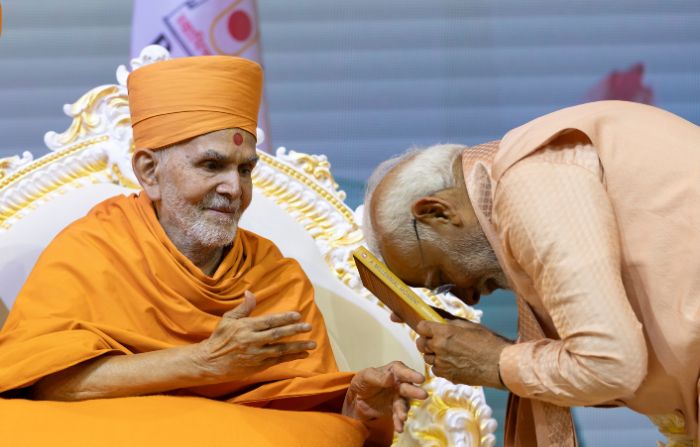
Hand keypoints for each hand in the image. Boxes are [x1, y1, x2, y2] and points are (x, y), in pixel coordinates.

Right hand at [195, 291, 315, 381]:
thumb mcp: (228, 319)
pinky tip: (302, 354)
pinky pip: (277, 361)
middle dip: (295, 330)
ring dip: (298, 347)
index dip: (284, 318)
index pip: (269, 321)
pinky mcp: (257, 366)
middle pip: (277, 335)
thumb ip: (243, 308)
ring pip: (280, 350)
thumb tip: (250, 293)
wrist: (209, 362)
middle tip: (309, 326)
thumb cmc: (219, 338)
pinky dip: (291, 357)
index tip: (298, 315)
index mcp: (246, 327)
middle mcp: (252, 341)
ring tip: (312, 344)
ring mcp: (255, 355)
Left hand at [342, 361, 427, 432]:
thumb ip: (379, 377)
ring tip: (403, 417)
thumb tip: (391, 376)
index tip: (420, 379)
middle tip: (423, 395)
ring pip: (404, 404)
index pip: (403, 372)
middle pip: (407, 388)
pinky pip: (398, 416)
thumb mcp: (366, 376)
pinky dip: (399, 422)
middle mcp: (399, 383)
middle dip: (415, 392)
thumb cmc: (363, 382)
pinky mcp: (395, 410)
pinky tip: (399, 428)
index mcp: (393, 371)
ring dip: (404, 410)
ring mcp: (398, 397)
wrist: (357, 399)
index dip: (412, 375)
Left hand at [416, 319, 511, 388]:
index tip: (428, 327)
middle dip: (425, 340)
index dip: (424, 326)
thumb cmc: (488, 343)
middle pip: (420, 344)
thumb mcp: (470, 326)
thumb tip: (439, 318)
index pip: (421, 327)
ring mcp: (443, 364)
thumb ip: (451, 322)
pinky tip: (451, 363)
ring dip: (433, 354)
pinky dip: (440, 366)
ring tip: (446, 352)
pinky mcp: (448, 376)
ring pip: (427, 358)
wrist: (500, 365)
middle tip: (434, 339)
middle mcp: (439, 349)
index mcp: (444, 333)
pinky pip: (436, 370)